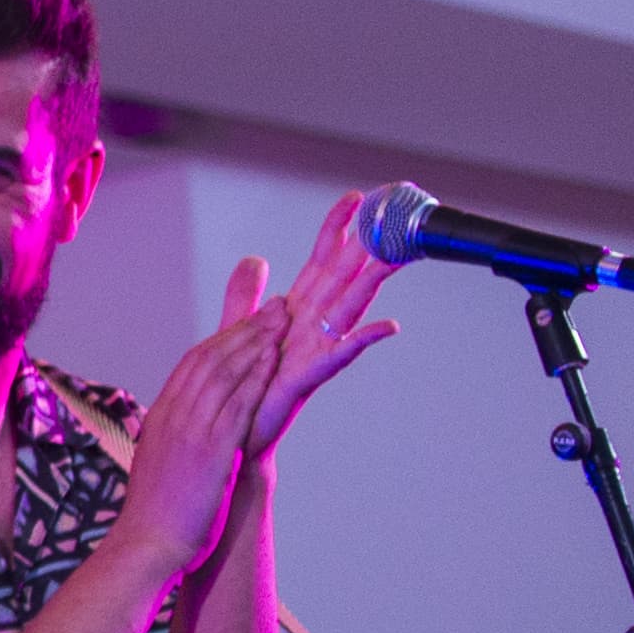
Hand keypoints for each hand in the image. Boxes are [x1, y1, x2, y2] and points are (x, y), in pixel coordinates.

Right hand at [108, 273, 290, 581]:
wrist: (147, 542)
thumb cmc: (156, 511)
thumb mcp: (162, 462)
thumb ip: (177, 437)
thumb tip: (187, 429)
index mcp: (161, 415)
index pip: (193, 363)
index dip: (225, 337)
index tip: (251, 319)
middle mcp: (173, 414)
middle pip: (212, 358)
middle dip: (246, 328)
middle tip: (276, 306)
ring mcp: (191, 430)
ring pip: (225, 374)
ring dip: (256, 343)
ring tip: (283, 322)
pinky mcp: (210, 449)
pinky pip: (236, 404)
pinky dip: (255, 378)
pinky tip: (274, 360)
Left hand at [240, 190, 402, 454]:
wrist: (238, 435)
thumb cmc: (246, 386)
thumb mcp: (239, 330)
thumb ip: (247, 295)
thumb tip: (255, 259)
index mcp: (296, 310)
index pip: (320, 260)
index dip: (336, 229)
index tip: (356, 198)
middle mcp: (312, 325)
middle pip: (344, 276)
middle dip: (367, 245)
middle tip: (394, 215)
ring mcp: (315, 349)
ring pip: (349, 307)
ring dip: (371, 282)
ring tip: (395, 257)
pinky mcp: (308, 377)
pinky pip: (340, 354)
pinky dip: (362, 340)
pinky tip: (388, 327)